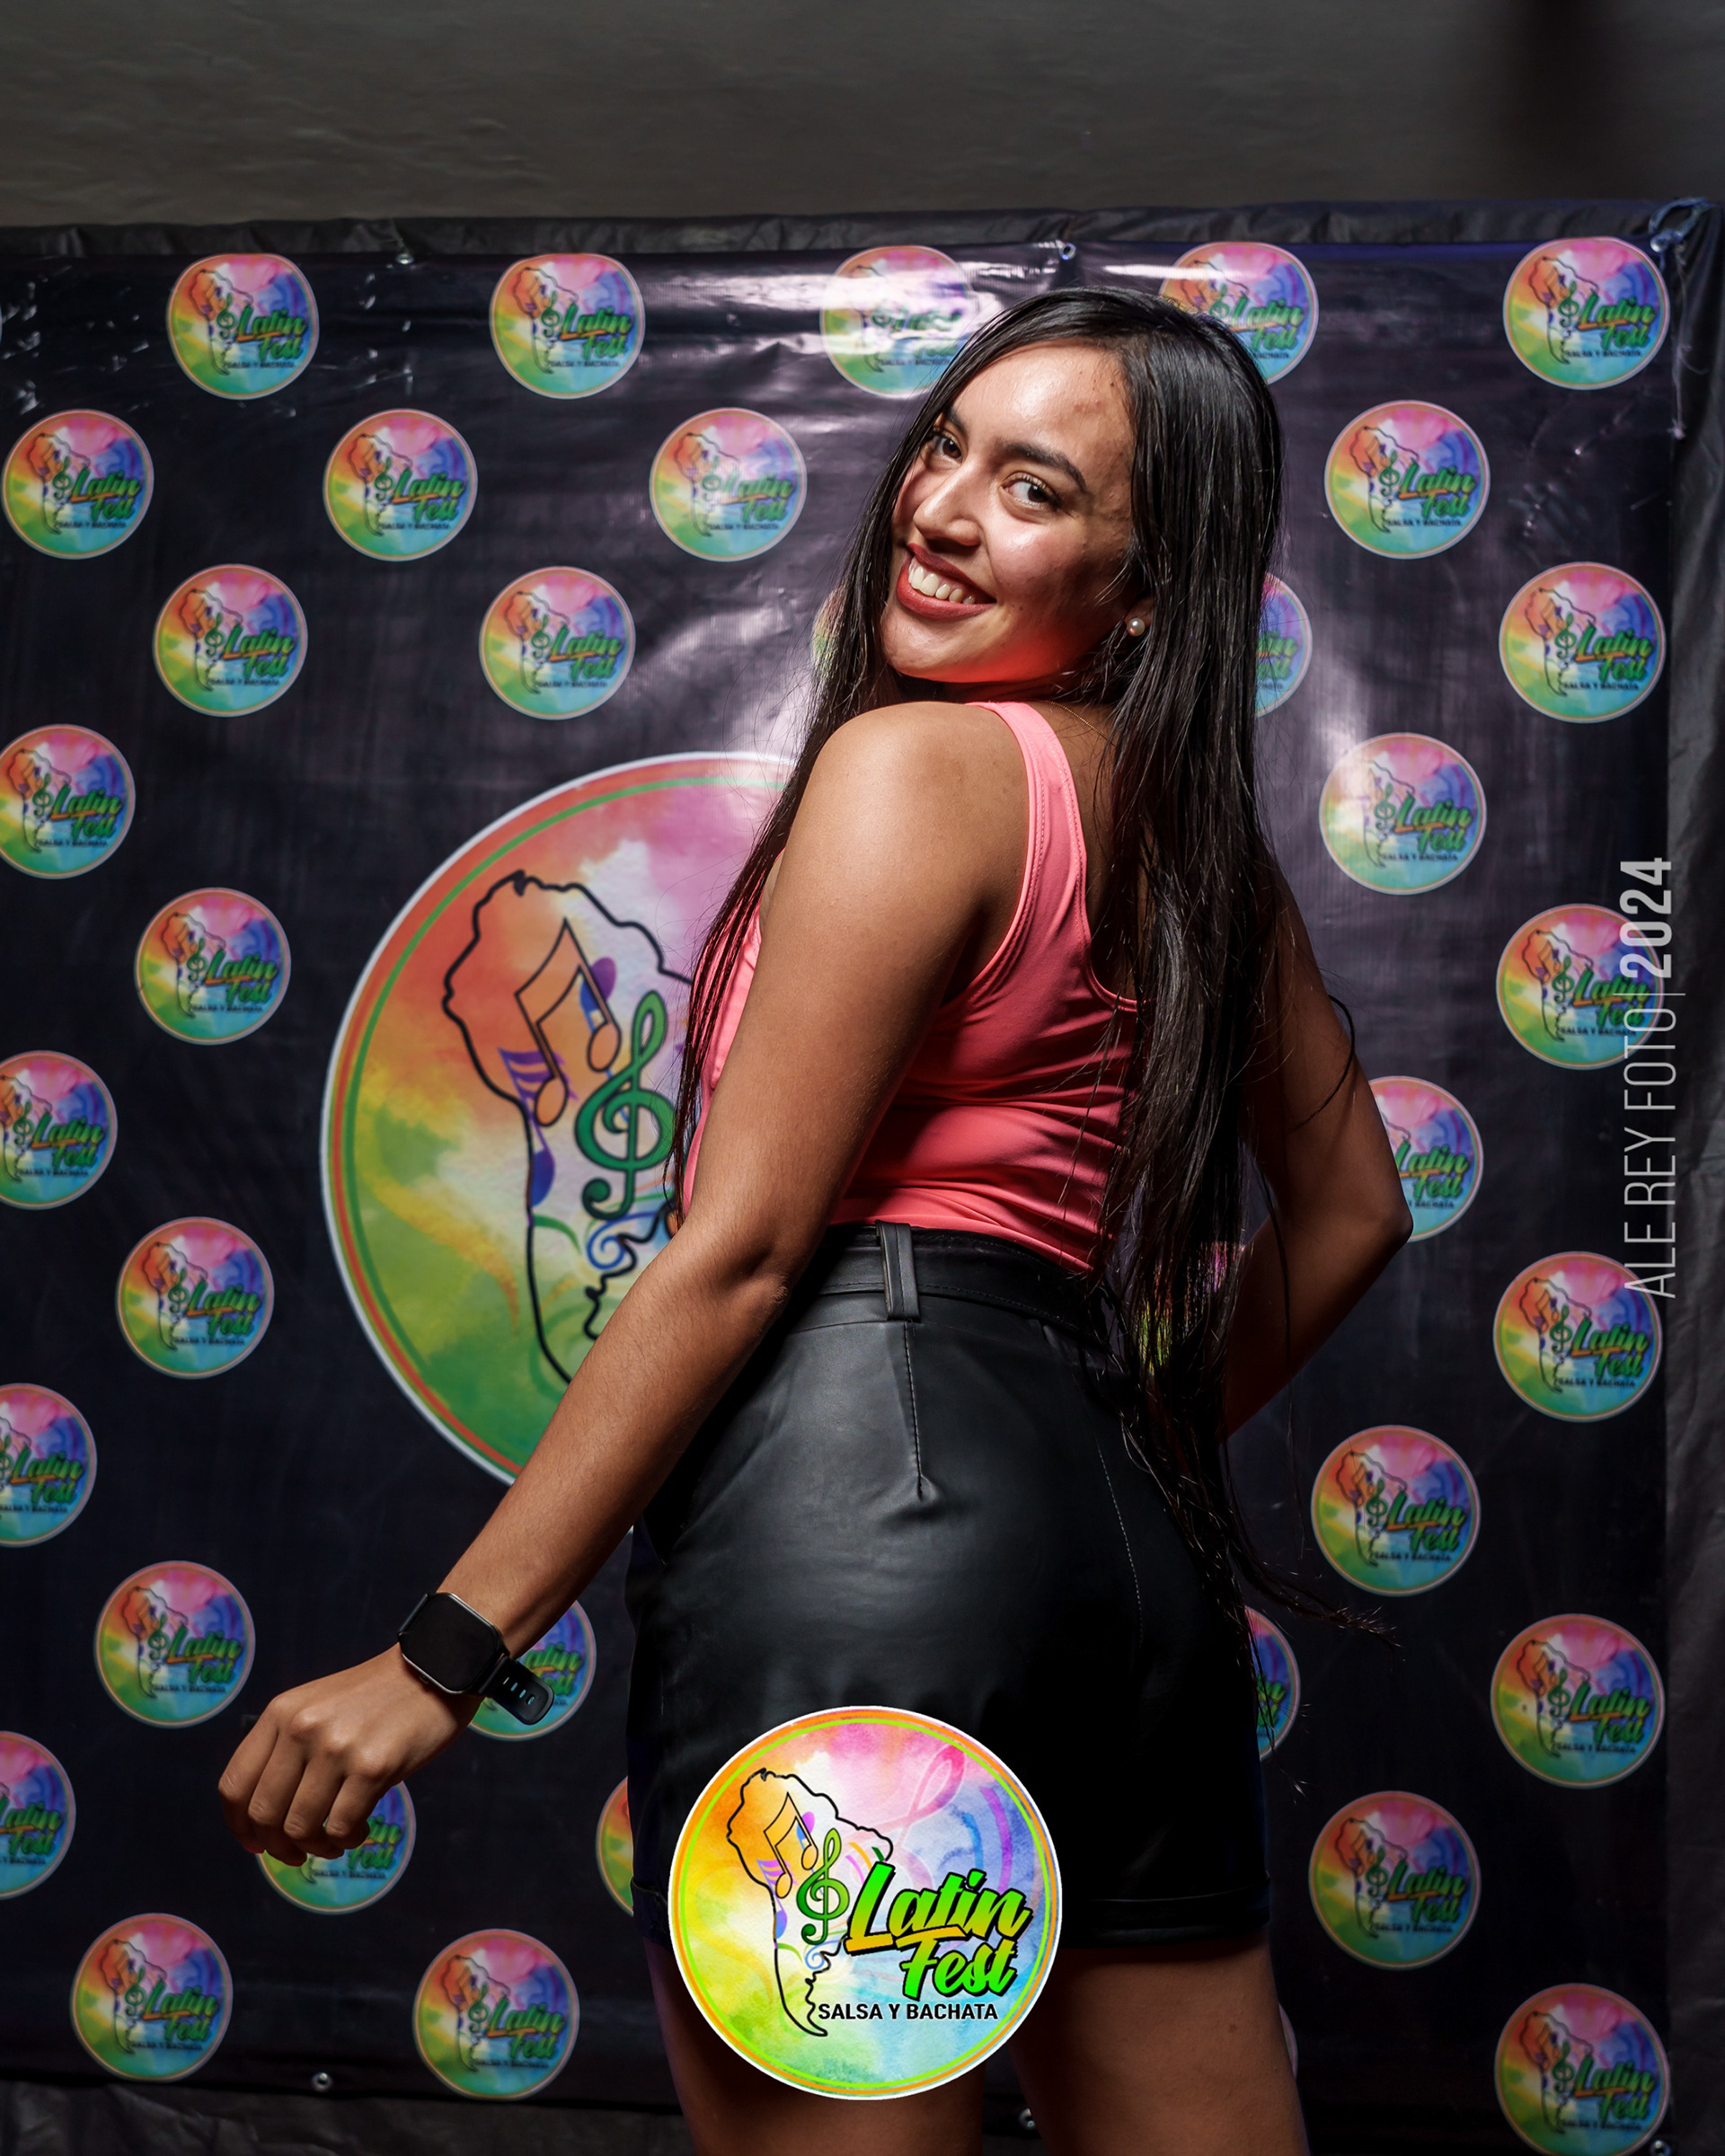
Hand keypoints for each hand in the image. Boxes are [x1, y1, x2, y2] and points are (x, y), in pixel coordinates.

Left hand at [218, 1648, 475, 1864]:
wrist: (434, 1668)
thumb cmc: (376, 1697)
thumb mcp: (317, 1707)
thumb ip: (287, 1749)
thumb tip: (264, 1821)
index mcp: (281, 1712)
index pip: (235, 1785)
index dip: (240, 1826)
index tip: (257, 1844)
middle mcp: (302, 1728)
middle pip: (265, 1814)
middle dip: (278, 1847)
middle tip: (298, 1854)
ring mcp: (337, 1747)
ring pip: (301, 1827)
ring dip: (316, 1847)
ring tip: (335, 1841)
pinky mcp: (373, 1766)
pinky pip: (342, 1827)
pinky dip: (347, 1840)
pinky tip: (361, 1830)